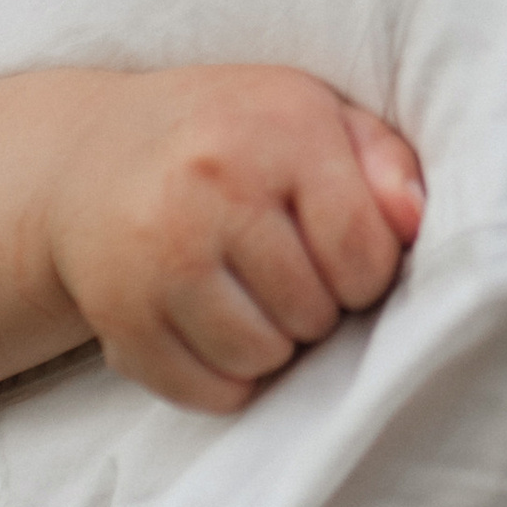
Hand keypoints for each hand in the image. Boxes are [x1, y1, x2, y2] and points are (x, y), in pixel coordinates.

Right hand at [45, 67, 423, 413]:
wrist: (92, 154)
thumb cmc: (232, 137)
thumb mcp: (315, 115)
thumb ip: (384, 161)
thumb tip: (413, 223)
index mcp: (278, 129)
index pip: (363, 255)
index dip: (368, 272)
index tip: (342, 255)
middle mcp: (211, 186)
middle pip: (314, 314)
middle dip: (317, 307)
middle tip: (287, 274)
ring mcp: (156, 254)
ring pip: (261, 358)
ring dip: (273, 345)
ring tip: (254, 299)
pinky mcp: (117, 313)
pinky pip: (206, 392)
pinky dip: (224, 378)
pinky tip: (215, 328)